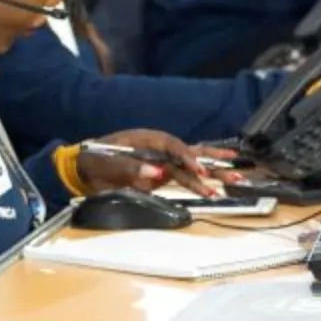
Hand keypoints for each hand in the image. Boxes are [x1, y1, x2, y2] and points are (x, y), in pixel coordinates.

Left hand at [76, 130, 231, 196]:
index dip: (187, 157)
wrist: (83, 169)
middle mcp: (158, 148)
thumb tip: (157, 173)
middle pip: (190, 154)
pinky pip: (186, 175)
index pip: (173, 146)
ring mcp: (162, 161)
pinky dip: (202, 179)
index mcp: (146, 139)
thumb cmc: (93, 161)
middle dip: (212, 164)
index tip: (198, 170)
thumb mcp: (106, 164)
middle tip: (232, 174)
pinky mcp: (163, 173)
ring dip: (213, 173)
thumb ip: (131, 168)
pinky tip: (218, 181)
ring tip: (237, 178)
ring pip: (193, 166)